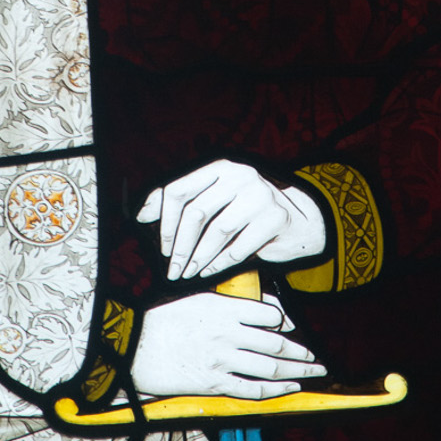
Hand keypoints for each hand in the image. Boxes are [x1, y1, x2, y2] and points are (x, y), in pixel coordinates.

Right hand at [130, 291, 326, 399]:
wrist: (134, 348)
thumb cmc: (163, 321)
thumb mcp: (197, 300)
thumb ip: (230, 304)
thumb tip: (263, 311)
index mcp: (223, 307)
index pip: (268, 314)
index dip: (287, 322)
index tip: (295, 329)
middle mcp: (228, 333)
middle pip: (276, 343)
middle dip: (302, 352)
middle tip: (317, 358)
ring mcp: (223, 360)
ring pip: (270, 367)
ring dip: (297, 371)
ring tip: (313, 373)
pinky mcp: (214, 384)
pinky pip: (253, 389)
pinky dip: (276, 391)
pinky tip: (290, 389)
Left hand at [138, 159, 327, 280]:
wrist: (298, 222)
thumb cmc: (247, 213)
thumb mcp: (215, 200)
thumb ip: (182, 203)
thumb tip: (141, 215)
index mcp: (219, 167)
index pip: (179, 189)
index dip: (164, 221)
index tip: (162, 246)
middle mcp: (240, 175)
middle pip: (196, 212)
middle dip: (180, 246)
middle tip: (172, 268)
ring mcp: (260, 194)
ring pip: (217, 231)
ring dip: (198, 258)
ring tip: (189, 273)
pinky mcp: (275, 217)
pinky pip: (239, 247)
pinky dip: (220, 263)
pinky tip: (210, 271)